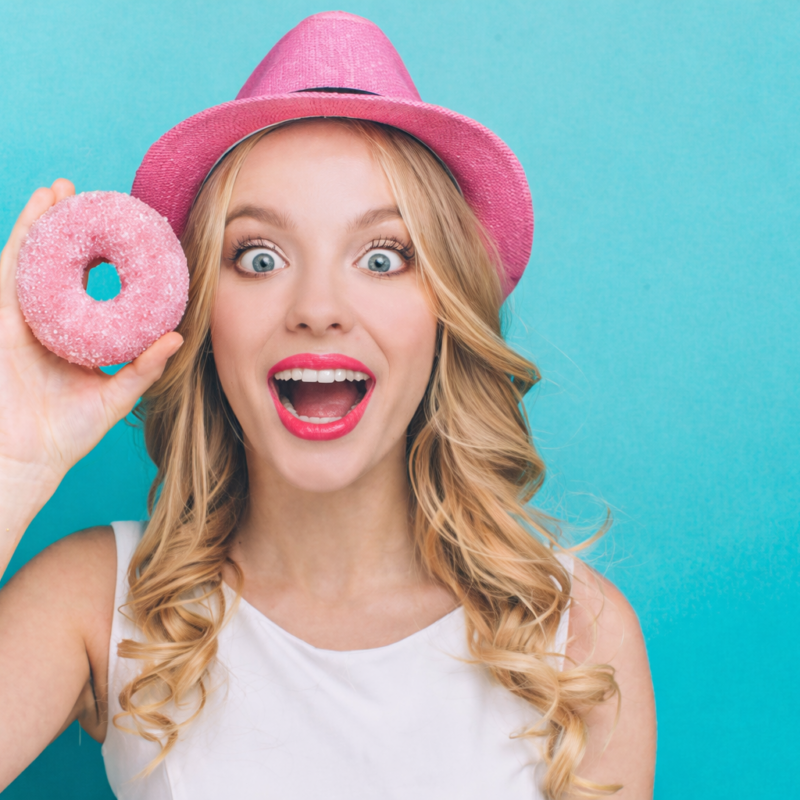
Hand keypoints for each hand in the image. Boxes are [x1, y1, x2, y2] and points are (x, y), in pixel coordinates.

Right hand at [0, 180, 182, 503]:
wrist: (26, 458)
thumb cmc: (68, 433)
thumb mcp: (115, 395)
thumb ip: (143, 368)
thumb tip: (178, 338)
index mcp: (71, 335)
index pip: (83, 286)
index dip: (95, 256)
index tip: (116, 229)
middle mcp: (45, 322)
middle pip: (54, 264)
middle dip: (66, 228)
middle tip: (84, 194)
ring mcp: (20, 320)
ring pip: (29, 260)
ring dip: (41, 223)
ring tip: (59, 191)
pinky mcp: (0, 323)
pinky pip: (10, 275)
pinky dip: (21, 243)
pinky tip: (36, 215)